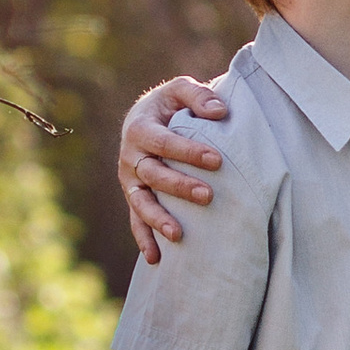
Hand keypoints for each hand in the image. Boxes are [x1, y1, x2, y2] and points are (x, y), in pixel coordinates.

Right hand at [120, 76, 231, 260]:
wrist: (146, 117)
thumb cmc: (170, 105)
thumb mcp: (180, 90)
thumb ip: (198, 95)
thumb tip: (219, 111)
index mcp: (140, 128)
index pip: (164, 142)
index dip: (188, 151)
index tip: (216, 160)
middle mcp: (130, 156)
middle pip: (153, 174)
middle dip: (179, 186)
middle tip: (207, 196)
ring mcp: (130, 180)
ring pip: (141, 202)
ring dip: (158, 219)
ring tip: (178, 235)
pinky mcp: (134, 197)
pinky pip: (136, 220)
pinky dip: (144, 239)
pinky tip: (157, 259)